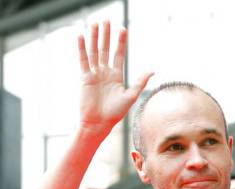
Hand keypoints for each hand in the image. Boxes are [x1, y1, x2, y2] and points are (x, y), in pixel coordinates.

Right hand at [78, 22, 151, 136]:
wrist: (98, 124)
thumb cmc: (114, 114)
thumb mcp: (130, 97)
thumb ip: (140, 82)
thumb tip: (152, 70)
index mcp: (116, 76)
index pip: (118, 55)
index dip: (120, 42)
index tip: (123, 29)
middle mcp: (104, 73)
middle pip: (105, 49)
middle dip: (106, 35)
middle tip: (106, 20)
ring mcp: (94, 74)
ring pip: (94, 52)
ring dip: (94, 38)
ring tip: (94, 23)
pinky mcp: (85, 78)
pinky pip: (83, 60)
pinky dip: (82, 49)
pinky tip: (82, 37)